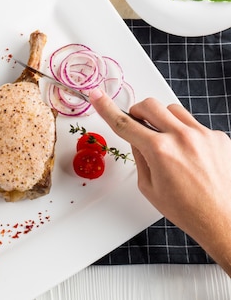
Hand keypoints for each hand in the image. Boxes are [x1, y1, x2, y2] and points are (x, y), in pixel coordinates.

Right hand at [88, 89, 230, 274]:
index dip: (106, 108)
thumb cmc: (187, 210)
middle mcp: (181, 137)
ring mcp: (202, 134)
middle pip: (150, 105)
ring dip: (164, 120)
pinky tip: (191, 155)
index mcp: (160, 151)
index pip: (125, 123)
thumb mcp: (149, 187)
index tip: (96, 95)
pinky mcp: (217, 136)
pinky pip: (194, 124)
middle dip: (139, 112)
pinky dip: (187, 134)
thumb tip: (137, 138)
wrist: (222, 220)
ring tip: (169, 143)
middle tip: (139, 124)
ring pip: (173, 109)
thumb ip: (139, 156)